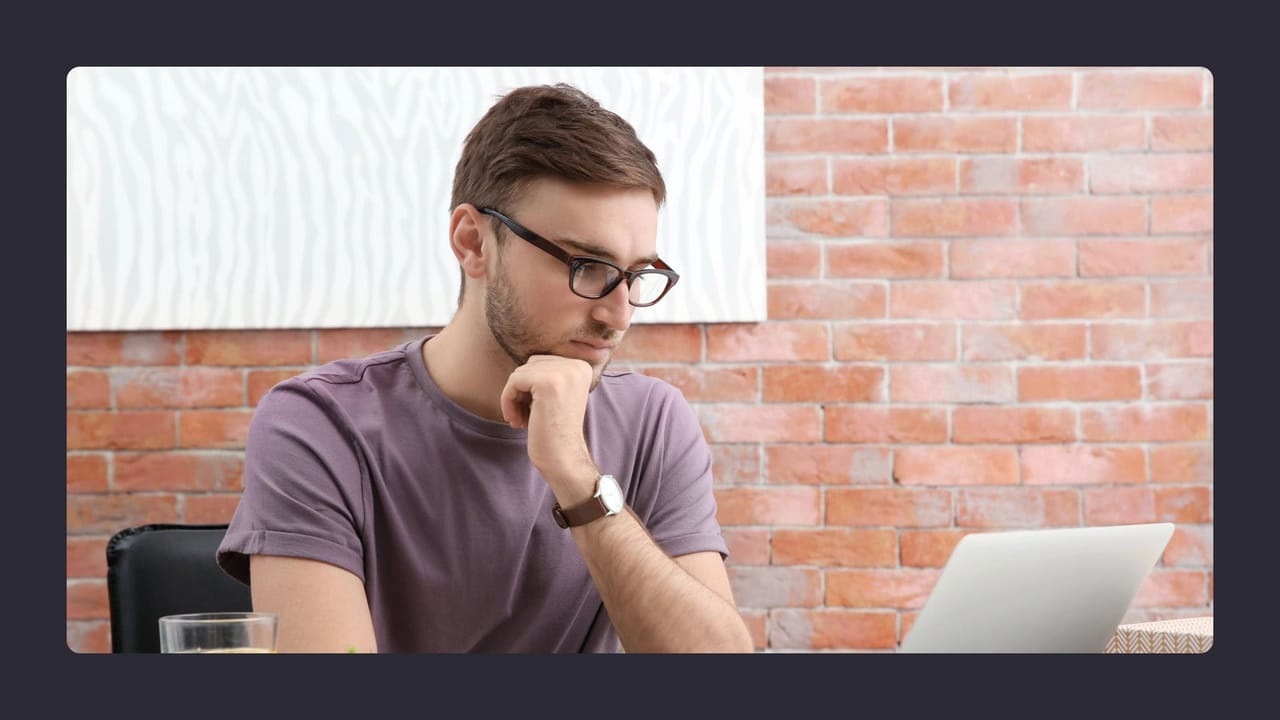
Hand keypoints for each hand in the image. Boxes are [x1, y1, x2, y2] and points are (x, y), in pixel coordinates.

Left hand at [500, 354, 597, 501]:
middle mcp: (577, 366)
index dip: (530, 386)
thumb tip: (521, 364)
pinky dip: (508, 401)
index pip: (542, 362)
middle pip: (531, 364)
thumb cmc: (554, 431)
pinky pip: (513, 381)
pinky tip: (516, 420)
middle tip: (525, 416)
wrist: (563, 458)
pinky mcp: (547, 382)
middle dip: (522, 390)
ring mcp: (563, 373)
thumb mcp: (557, 395)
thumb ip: (546, 374)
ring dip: (514, 397)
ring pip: (520, 372)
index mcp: (582, 367)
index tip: (532, 409)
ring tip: (521, 419)